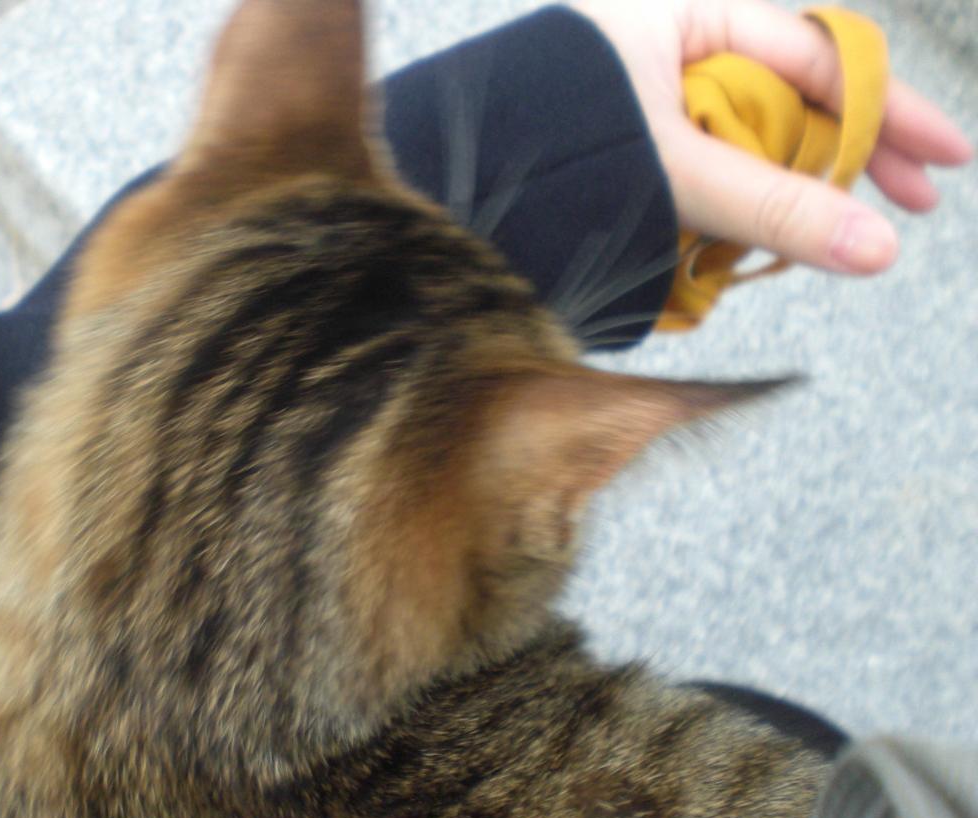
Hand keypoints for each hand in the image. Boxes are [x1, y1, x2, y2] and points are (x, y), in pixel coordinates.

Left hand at [570, 0, 972, 273]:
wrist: (439, 191)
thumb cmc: (544, 152)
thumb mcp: (675, 173)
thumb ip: (773, 206)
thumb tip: (878, 246)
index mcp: (682, 17)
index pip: (814, 52)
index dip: (883, 109)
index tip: (942, 161)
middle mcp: (670, 49)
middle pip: (790, 96)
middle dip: (847, 154)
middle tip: (914, 203)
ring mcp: (648, 100)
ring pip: (746, 143)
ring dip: (783, 191)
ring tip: (804, 244)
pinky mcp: (626, 149)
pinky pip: (700, 173)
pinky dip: (727, 208)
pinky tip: (739, 247)